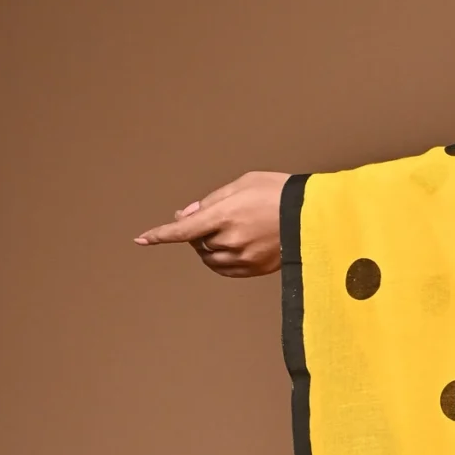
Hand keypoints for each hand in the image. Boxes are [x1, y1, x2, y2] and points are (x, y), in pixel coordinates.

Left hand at [135, 172, 288, 276]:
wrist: (313, 214)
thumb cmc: (278, 192)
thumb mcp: (242, 184)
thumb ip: (210, 200)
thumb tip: (185, 215)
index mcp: (225, 215)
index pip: (183, 229)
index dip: (160, 235)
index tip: (141, 240)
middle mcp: (231, 239)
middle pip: (197, 243)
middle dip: (197, 233)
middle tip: (214, 220)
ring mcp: (244, 257)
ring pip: (209, 258)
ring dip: (208, 247)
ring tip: (228, 232)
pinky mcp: (255, 269)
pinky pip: (225, 270)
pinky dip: (220, 260)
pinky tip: (231, 248)